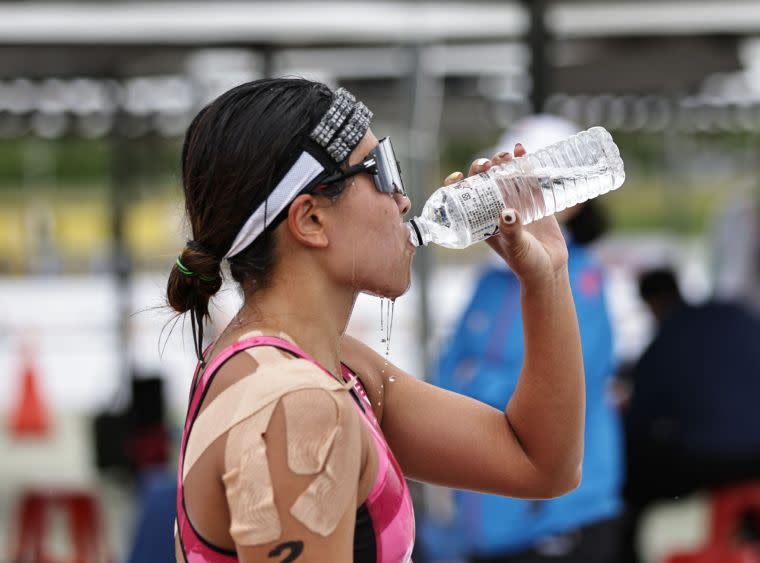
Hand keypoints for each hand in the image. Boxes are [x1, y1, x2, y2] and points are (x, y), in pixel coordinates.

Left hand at [442, 144, 568, 283]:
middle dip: (481, 169)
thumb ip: (512, 231)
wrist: (550, 270)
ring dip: (501, 163)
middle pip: (483, 183)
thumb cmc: (527, 264)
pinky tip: (520, 150)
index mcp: (482, 222)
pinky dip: (522, 162)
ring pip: (503, 177)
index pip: (463, 199)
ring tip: (505, 155)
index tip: (458, 176)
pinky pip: (526, 178)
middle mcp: (495, 210)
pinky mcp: (533, 200)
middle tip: (486, 164)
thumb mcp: (516, 248)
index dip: (457, 185)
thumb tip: (508, 213)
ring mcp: (514, 203)